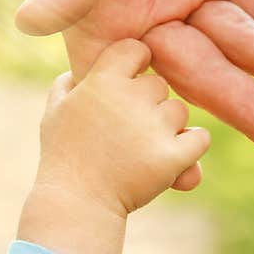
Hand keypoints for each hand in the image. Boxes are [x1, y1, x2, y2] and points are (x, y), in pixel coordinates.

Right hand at [18, 39, 209, 253]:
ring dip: (168, 125)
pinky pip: (200, 138)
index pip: (136, 49)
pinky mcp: (173, 157)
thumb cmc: (62, 157)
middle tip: (130, 127)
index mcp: (102, 80)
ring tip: (143, 147)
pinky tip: (176, 154)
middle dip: (149, 102)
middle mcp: (131, 98)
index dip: (135, 63)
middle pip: (159, 84)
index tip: (129, 81)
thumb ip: (67, 85)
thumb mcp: (53, 113)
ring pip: (179, 111)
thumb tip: (78, 74)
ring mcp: (154, 127)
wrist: (76, 204)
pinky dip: (192, 145)